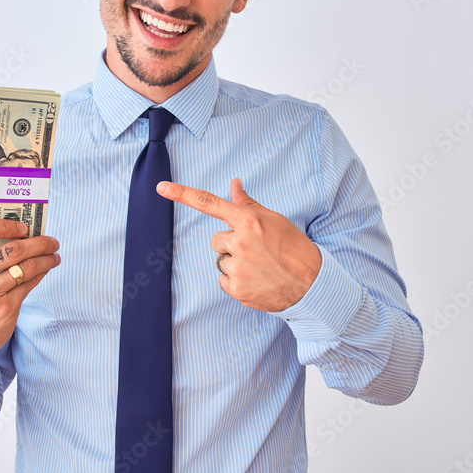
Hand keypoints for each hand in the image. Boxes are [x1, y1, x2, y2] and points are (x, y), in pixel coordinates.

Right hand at [0, 218, 60, 361]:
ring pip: (26, 266)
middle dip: (38, 242)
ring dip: (46, 258)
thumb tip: (20, 232)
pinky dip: (41, 273)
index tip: (24, 227)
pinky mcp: (4, 308)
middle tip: (51, 241)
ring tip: (53, 254)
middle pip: (12, 248)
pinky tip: (45, 269)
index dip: (5, 224)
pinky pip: (29, 283)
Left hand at [157, 178, 320, 312]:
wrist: (311, 283)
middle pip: (216, 239)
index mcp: (248, 220)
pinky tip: (257, 280)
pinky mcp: (236, 288)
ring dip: (236, 263)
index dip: (181, 194)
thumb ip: (248, 204)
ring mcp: (237, 266)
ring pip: (221, 260)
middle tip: (257, 251)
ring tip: (260, 266)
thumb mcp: (274, 219)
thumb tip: (233, 184)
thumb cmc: (293, 247)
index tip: (161, 187)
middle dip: (231, 244)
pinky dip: (237, 281)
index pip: (208, 203)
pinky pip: (224, 280)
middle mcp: (239, 241)